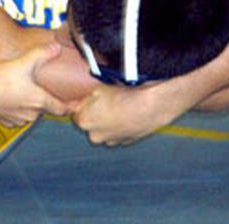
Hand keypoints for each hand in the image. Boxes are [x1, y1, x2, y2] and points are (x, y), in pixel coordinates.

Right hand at [0, 43, 73, 127]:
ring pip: (31, 114)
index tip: (78, 106)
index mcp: (40, 101)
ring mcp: (17, 119)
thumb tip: (58, 46)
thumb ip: (42, 53)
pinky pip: (17, 118)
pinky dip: (18, 110)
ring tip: (29, 93)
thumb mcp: (24, 61)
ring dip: (32, 106)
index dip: (71, 107)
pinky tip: (14, 99)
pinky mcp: (5, 121)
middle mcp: (31, 113)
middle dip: (49, 102)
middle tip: (49, 91)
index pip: (62, 109)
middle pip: (46, 110)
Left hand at [73, 82, 190, 145]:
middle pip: (91, 123)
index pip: (76, 113)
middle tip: (108, 100)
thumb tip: (83, 97)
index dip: (85, 104)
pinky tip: (130, 112)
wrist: (152, 104)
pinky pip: (120, 132)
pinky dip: (123, 124)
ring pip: (106, 129)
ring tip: (122, 105)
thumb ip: (87, 96)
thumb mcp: (100, 86)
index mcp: (84, 121)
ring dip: (111, 120)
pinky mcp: (127, 142)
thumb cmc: (128, 95)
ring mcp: (112, 140)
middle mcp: (96, 135)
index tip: (91, 98)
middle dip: (97, 113)